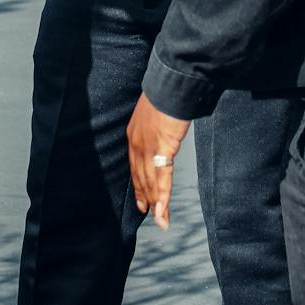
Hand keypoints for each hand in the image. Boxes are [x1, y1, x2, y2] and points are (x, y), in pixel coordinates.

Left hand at [126, 93, 189, 229]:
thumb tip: (167, 129)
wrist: (170, 83)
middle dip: (146, 197)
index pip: (135, 166)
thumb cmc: (167, 93)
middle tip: (151, 215)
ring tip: (161, 221)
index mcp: (134, 134)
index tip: (142, 199)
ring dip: (156, 204)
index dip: (139, 184)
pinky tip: (163, 211)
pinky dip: (162, 197)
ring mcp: (148, 148)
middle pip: (141, 177)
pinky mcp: (161, 149)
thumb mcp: (157, 111)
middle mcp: (137, 143)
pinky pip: (162, 178)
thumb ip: (159, 125)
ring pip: (151, 182)